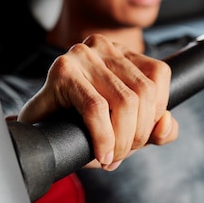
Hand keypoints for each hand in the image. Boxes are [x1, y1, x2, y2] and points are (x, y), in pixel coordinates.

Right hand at [18, 34, 178, 169]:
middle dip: (138, 133)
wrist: (36, 134)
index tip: (139, 139)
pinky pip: (96, 108)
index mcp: (121, 52)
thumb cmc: (81, 127)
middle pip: (143, 91)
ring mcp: (82, 55)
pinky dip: (104, 136)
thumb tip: (167, 123)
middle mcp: (103, 46)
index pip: (158, 75)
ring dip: (122, 140)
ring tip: (111, 156)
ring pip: (125, 101)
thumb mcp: (127, 128)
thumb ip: (156, 129)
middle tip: (121, 154)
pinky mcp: (63, 70)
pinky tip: (101, 153)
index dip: (156, 112)